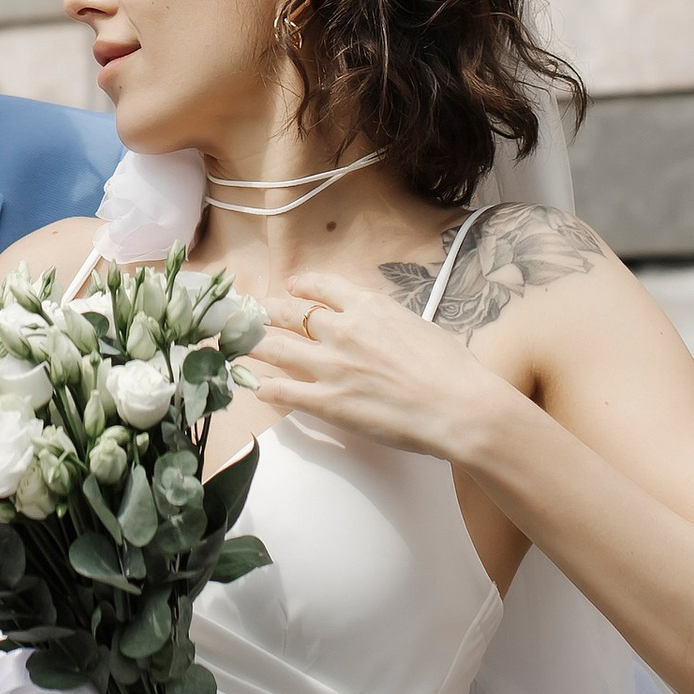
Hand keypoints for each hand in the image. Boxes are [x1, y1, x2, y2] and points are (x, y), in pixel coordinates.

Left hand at [243, 268, 516, 469]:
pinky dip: (267, 389)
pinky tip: (257, 388)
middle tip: (248, 312)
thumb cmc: (451, 369)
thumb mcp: (418, 327)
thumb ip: (389, 323)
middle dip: (265, 312)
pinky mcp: (328, 402)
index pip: (322, 288)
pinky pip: (286, 392)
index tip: (290, 288)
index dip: (301, 287)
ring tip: (235, 343)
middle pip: (290, 314)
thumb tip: (380, 327)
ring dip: (253, 345)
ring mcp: (331, 366)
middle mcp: (343, 330)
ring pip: (277, 349)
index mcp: (368, 307)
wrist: (457, 406)